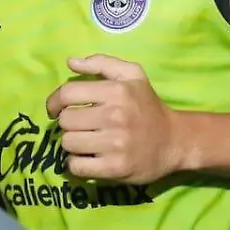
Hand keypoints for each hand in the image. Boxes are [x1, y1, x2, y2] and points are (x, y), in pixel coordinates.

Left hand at [45, 54, 181, 184]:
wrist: (176, 141)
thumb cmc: (148, 106)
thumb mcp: (132, 75)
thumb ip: (101, 63)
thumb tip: (70, 62)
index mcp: (117, 91)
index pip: (67, 94)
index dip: (54, 101)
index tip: (55, 109)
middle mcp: (115, 116)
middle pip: (65, 121)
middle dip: (68, 123)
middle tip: (80, 126)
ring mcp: (115, 144)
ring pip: (68, 143)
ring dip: (72, 144)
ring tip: (85, 141)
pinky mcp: (115, 168)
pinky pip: (77, 166)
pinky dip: (77, 164)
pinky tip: (88, 158)